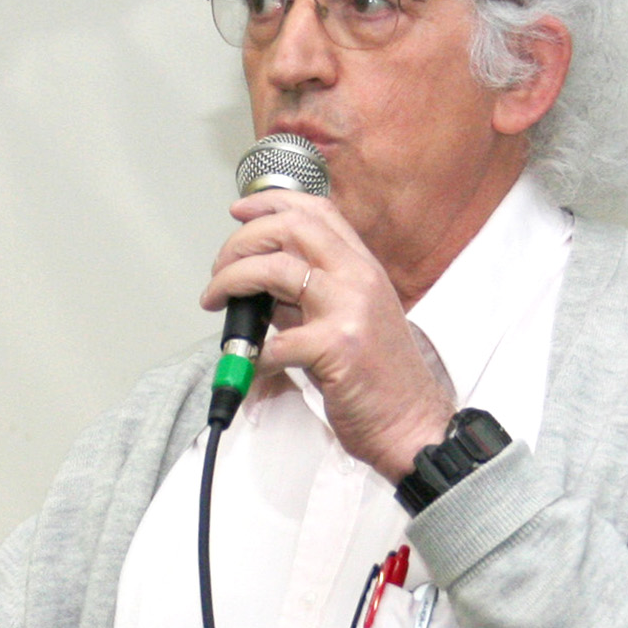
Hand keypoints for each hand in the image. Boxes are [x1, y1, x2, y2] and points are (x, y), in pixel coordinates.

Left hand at [202, 189, 454, 480]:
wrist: (412, 425)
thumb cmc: (380, 380)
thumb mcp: (345, 322)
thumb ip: (304, 300)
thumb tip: (258, 288)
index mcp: (362, 268)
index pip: (316, 210)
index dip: (270, 203)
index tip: (239, 211)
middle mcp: (359, 279)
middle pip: (291, 228)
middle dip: (241, 241)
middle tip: (220, 268)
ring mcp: (350, 310)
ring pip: (275, 270)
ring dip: (232, 281)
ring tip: (216, 301)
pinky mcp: (337, 348)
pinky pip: (274, 341)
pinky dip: (251, 352)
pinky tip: (252, 365)